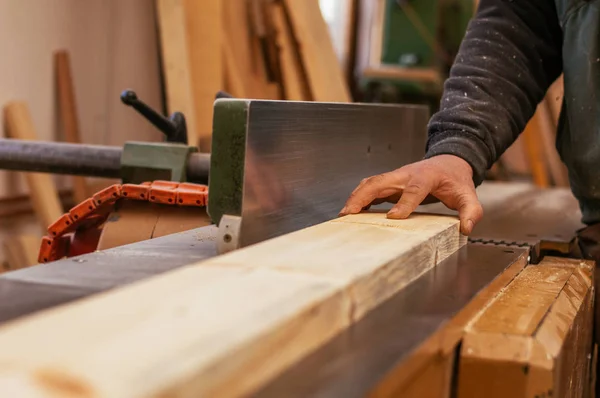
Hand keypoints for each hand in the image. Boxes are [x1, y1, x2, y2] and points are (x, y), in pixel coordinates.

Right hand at [339, 155, 482, 234]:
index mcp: (426, 176)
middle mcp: (406, 175)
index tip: (393, 218)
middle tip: (350, 214)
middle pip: (380, 181)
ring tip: (344, 215)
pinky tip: (351, 213)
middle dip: (364, 196)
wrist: (448, 162)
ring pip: (371, 183)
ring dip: (356, 197)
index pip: (413, 189)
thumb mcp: (468, 195)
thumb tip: (466, 228)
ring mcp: (395, 178)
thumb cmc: (455, 180)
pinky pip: (370, 188)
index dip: (403, 203)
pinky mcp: (389, 183)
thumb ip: (471, 211)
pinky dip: (358, 198)